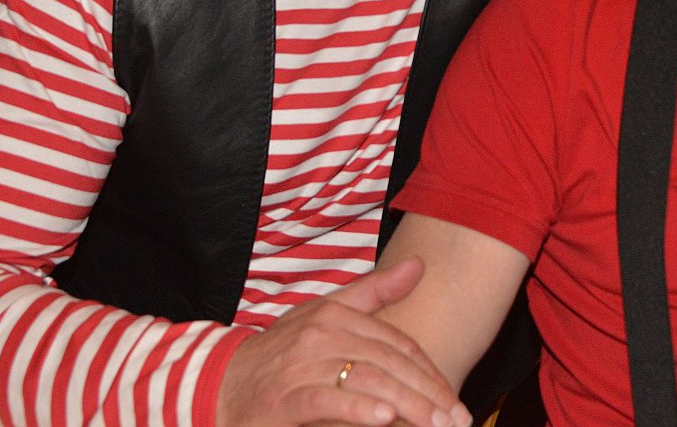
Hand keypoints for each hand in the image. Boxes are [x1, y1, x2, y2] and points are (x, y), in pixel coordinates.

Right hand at [215, 259, 471, 426]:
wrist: (220, 385)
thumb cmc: (280, 354)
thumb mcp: (324, 316)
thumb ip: (373, 293)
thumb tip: (419, 265)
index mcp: (335, 314)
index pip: (397, 342)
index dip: (429, 371)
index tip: (453, 398)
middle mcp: (322, 333)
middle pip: (389, 362)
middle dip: (429, 393)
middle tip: (457, 419)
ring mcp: (302, 365)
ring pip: (367, 380)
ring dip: (407, 404)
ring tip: (435, 423)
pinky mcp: (285, 398)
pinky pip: (328, 401)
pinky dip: (358, 409)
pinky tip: (384, 418)